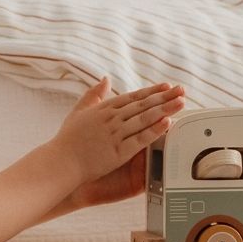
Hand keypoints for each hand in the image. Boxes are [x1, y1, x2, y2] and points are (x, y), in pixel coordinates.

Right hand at [51, 78, 184, 196]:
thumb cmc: (68, 140)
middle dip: (164, 96)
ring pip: (145, 118)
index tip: (167, 85)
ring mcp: (115, 134)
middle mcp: (112, 118)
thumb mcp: (79, 111)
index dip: (152, 91)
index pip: (133, 97)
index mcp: (104, 109)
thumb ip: (93, 94)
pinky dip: (154, 130)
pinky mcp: (118, 151)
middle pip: (143, 105)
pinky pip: (140, 139)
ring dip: (165, 109)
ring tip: (181, 102)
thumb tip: (105, 79)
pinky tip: (168, 123)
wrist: (60, 162)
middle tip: (182, 89)